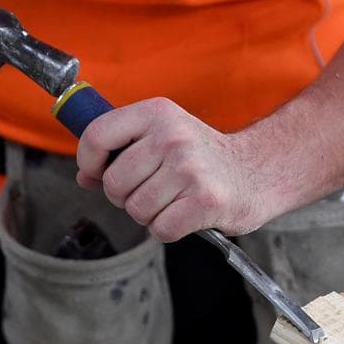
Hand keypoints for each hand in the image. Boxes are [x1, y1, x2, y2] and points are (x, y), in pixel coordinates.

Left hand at [75, 98, 271, 241]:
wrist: (258, 172)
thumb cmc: (203, 158)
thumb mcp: (163, 138)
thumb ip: (121, 152)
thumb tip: (85, 176)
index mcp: (157, 114)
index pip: (97, 135)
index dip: (89, 162)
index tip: (99, 173)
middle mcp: (172, 137)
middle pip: (115, 183)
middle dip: (125, 197)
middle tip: (151, 191)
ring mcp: (190, 168)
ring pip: (137, 210)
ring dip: (149, 215)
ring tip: (172, 202)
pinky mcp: (206, 200)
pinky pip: (161, 229)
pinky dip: (168, 230)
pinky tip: (185, 215)